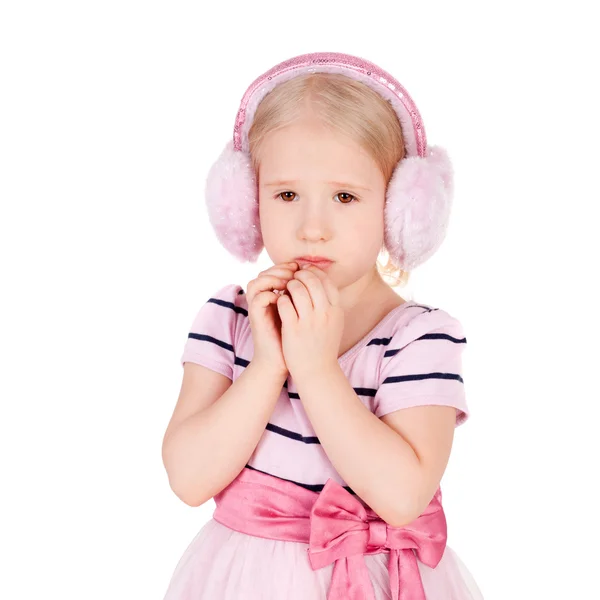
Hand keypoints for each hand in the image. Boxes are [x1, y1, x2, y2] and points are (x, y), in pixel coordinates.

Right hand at [246, 261, 298, 374]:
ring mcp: (257, 308)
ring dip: (274, 278)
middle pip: (265, 272)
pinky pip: (258, 298)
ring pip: (257, 281)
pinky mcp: (255, 318)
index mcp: (273, 296)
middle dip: (281, 268)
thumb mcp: (304, 314)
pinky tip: (284, 297)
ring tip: (290, 282)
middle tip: (296, 271)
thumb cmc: (297, 340)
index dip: (288, 266)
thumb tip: (321, 280)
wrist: (284, 361)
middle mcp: (262, 299)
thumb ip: (307, 297)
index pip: (276, 271)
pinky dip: (271, 294)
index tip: (304, 267)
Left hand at [276, 264, 343, 378]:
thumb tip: (322, 281)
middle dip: (300, 276)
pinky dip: (281, 299)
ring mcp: (309, 321)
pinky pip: (285, 303)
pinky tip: (280, 302)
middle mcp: (325, 314)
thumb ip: (330, 304)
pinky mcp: (293, 329)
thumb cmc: (323, 346)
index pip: (326, 281)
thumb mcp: (334, 323)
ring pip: (297, 289)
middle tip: (293, 278)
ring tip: (286, 289)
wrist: (317, 371)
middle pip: (312, 281)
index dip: (314, 273)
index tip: (305, 272)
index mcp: (336, 310)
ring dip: (289, 285)